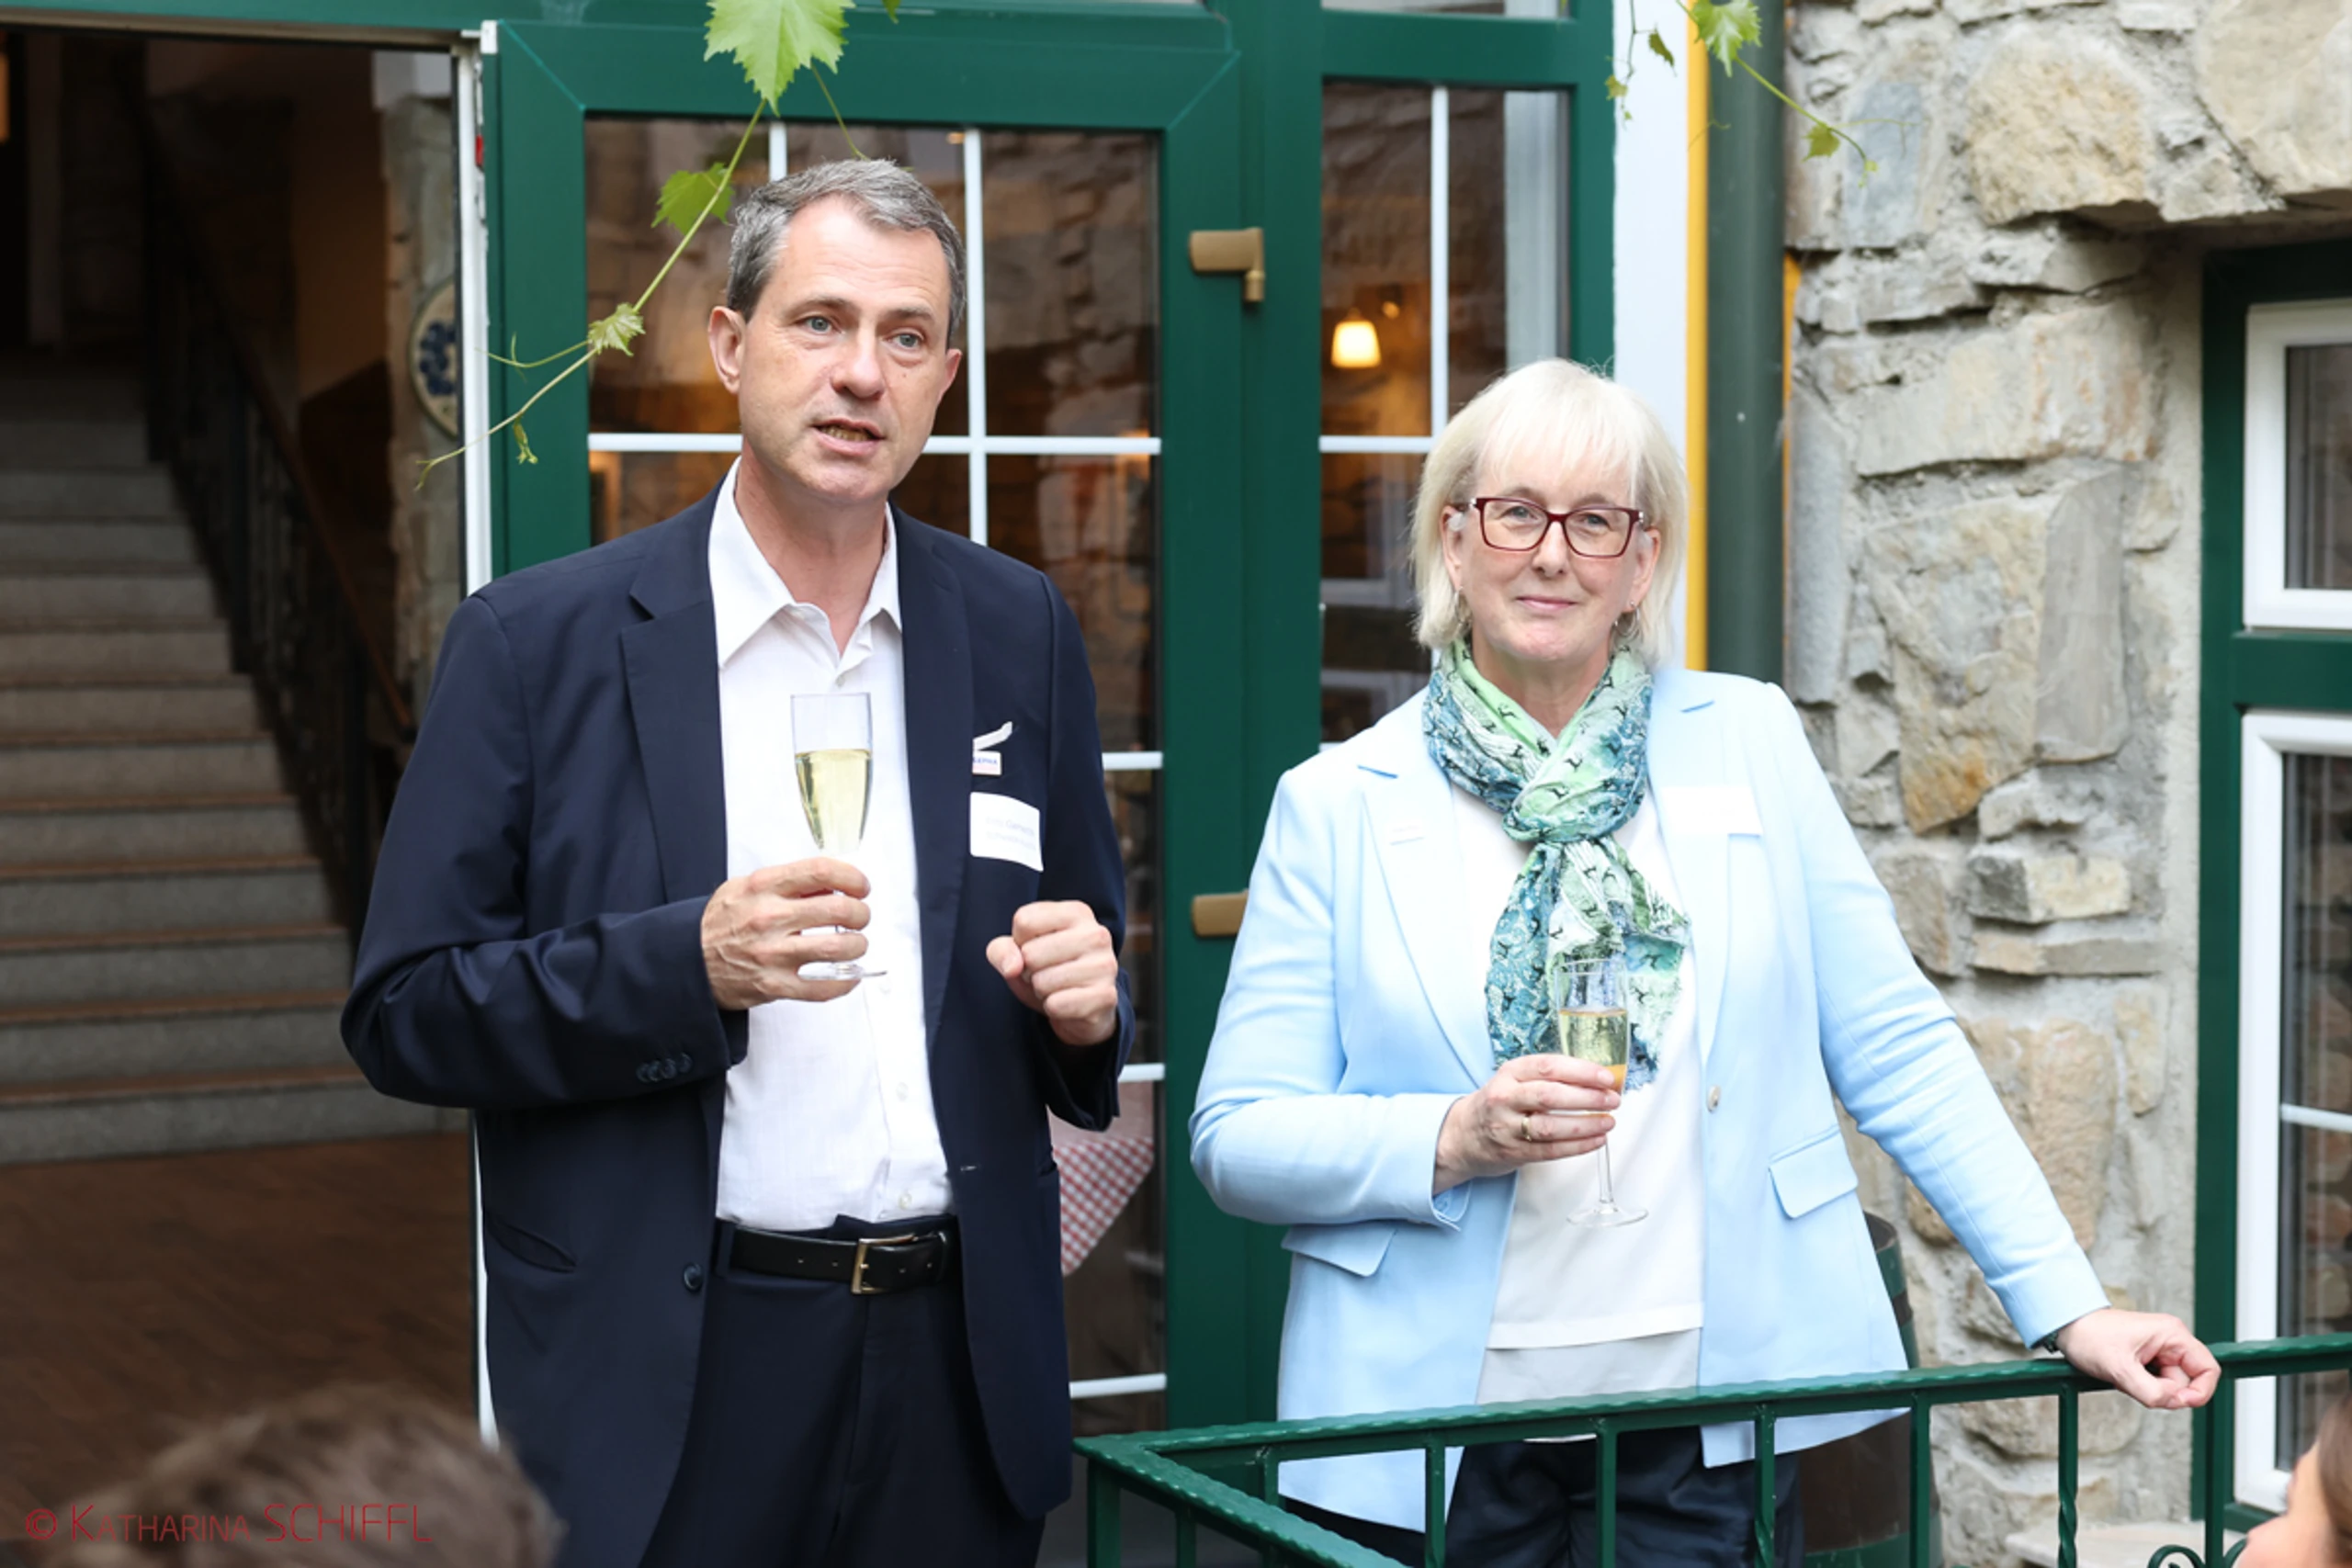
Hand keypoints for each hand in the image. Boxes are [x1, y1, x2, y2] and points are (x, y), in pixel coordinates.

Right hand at [700, 858, 870, 1008]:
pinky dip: (845, 981)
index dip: (851, 877)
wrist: (686, 960)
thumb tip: (833, 884)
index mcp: (763, 888)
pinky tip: (849, 974)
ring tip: (855, 943)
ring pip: (838, 948)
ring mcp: (772, 954)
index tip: (860, 886)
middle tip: (860, 916)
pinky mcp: (774, 986)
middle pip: (838, 909)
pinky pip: (823, 987)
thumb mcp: (748, 887)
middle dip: (860, 913)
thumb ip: (790, 884)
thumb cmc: (721, 923)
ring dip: (857, 945)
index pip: (820, 871)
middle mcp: (769, 918)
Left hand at [987, 901, 1118, 1046]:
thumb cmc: (1048, 969)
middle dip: (1029, 971)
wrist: (1082, 1007)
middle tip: (1046, 972)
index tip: (1036, 948)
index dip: (1019, 942)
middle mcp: (1096, 933)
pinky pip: (1056, 1005)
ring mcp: (1105, 965)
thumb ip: (1001, 950)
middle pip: (1030, 953)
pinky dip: (1053, 1009)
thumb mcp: (1019, 953)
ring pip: (1042, 981)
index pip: (1024, 921)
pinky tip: (1067, 1003)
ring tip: (1057, 987)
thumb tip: (1013, 967)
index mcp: (1077, 912)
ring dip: (1041, 991)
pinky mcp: (1106, 996)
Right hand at [1434, 1056, 1620, 1193]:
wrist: (1464, 1135)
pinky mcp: (1513, 1152)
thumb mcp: (1515, 1079)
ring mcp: (1507, 1127)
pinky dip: (1577, 1146)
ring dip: (1585, 1125)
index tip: (1606, 1077)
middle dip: (1587, 1098)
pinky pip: (1550, 1151)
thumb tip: (1597, 1080)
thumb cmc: (1500, 1104)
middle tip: (1612, 1100)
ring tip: (1609, 1122)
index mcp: (1510, 1073)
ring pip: (1550, 1126)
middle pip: (1550, 1096)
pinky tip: (1596, 1140)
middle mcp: (1505, 1097)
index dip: (1581, 1071)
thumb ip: (1549, 1078)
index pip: (1548, 1066)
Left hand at [2052, 1308, 2219, 1410]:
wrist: (2067, 1328)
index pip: (2209, 1369)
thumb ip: (2151, 1391)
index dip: (2199, 1392)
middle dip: (2165, 1391)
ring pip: (2171, 1386)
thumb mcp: (2119, 1368)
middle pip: (2188, 1382)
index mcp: (2172, 1334)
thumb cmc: (2089, 1337)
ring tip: (2125, 1376)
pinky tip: (2125, 1377)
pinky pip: (2157, 1384)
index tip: (2177, 1402)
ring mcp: (2161, 1351)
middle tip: (2135, 1383)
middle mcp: (2171, 1341)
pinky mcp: (2149, 1359)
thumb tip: (2175, 1403)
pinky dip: (2143, 1387)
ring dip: (2151, 1390)